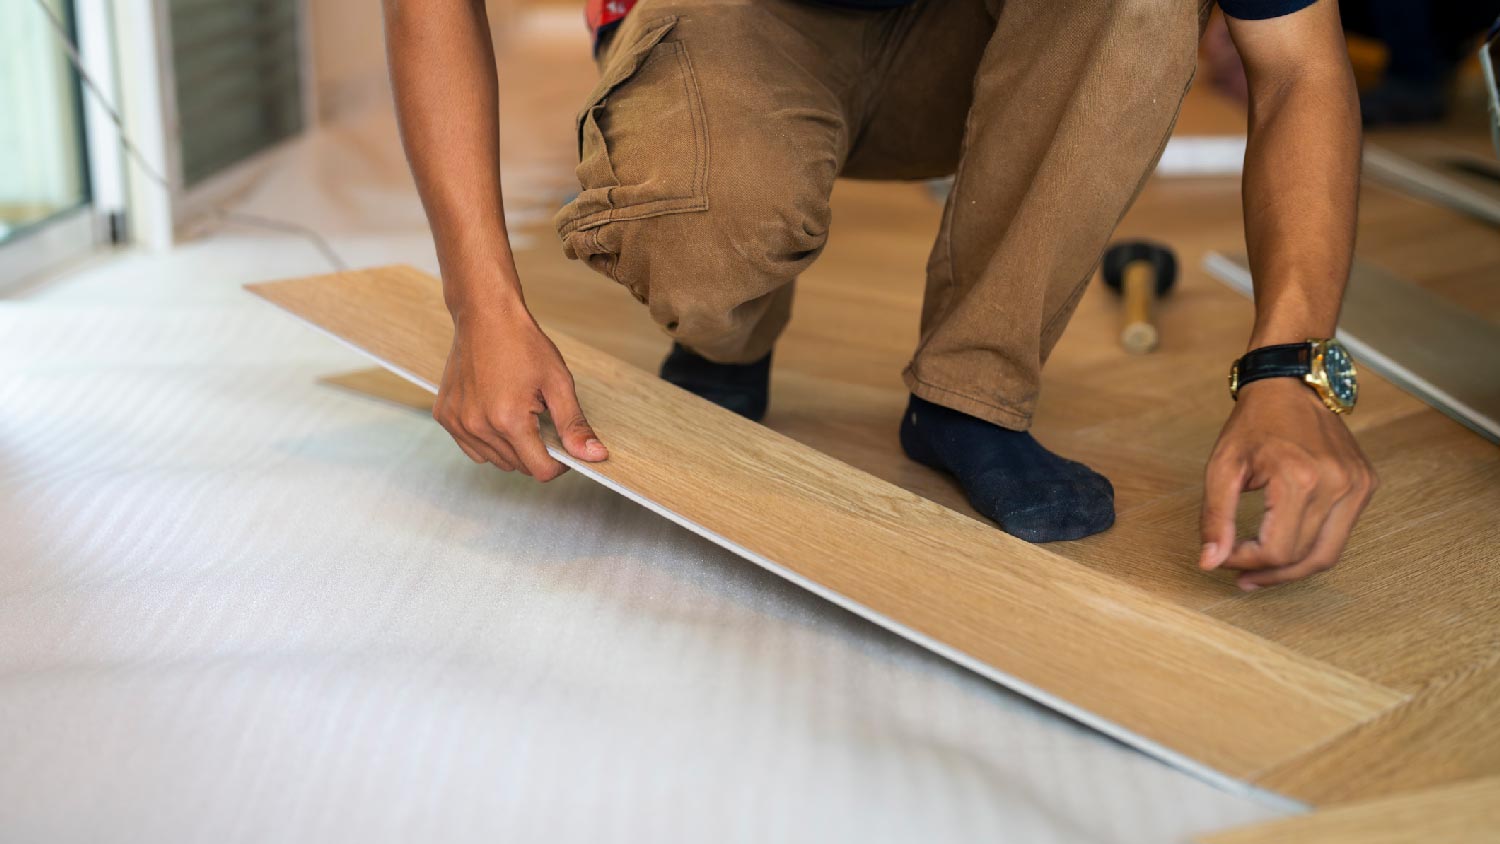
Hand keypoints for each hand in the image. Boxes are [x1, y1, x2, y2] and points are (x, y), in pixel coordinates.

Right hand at [434, 305, 607, 480]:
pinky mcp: (445, 417)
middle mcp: (478, 426)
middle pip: (519, 467)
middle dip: (535, 450)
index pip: (540, 470)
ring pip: (495, 461)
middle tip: (539, 416)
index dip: (558, 463)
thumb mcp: (558, 383)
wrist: (485, 314)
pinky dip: (488, 441)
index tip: (562, 444)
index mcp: (509, 420)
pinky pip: (473, 449)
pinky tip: (495, 413)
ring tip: (515, 410)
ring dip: (511, 447)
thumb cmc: (522, 344)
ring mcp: (457, 423)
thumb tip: (595, 457)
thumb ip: (574, 425)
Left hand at [1198, 378, 1376, 589]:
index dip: (1246, 562)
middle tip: (1240, 577)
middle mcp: (1338, 484)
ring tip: (1261, 571)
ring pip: (1329, 554)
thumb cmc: (1253, 423)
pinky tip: (1286, 545)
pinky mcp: (1365, 484)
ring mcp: (1357, 485)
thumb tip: (1210, 563)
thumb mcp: (1222, 467)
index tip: (1222, 557)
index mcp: (1300, 479)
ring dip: (1293, 569)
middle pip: (1305, 558)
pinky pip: (1340, 534)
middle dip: (1269, 573)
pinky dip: (1312, 547)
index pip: (1276, 550)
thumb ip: (1215, 518)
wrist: (1290, 385)